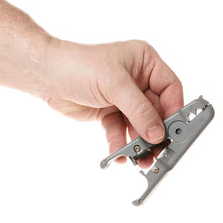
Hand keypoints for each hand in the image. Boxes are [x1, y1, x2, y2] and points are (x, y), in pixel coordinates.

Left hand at [44, 39, 183, 167]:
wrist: (48, 76)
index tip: (173, 130)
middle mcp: (137, 80)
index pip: (170, 88)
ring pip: (139, 124)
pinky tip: (117, 154)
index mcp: (144, 62)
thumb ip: (139, 110)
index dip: (174, 109)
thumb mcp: (115, 85)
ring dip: (139, 142)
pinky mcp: (110, 112)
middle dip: (155, 131)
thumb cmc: (80, 66)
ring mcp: (123, 97)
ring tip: (140, 160)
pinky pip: (120, 130)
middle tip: (158, 150)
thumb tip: (158, 133)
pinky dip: (119, 142)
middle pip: (156, 110)